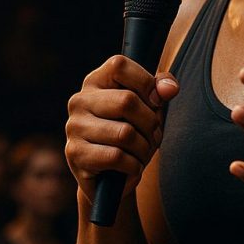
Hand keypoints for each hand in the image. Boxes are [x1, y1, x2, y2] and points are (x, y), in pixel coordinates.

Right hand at [65, 55, 179, 203]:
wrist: (109, 178)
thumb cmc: (130, 134)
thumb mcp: (148, 108)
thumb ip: (160, 90)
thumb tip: (169, 88)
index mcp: (95, 81)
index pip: (119, 65)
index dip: (145, 82)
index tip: (155, 102)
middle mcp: (79, 100)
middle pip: (127, 101)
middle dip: (150, 123)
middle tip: (153, 135)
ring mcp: (74, 127)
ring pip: (125, 133)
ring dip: (144, 148)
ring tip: (143, 152)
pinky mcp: (75, 153)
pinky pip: (117, 157)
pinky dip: (133, 165)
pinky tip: (131, 166)